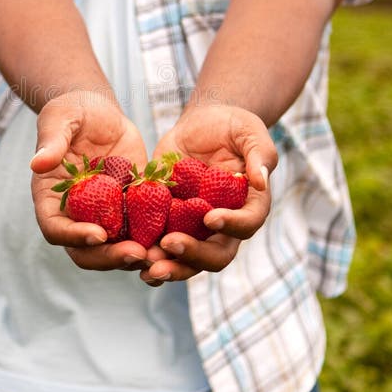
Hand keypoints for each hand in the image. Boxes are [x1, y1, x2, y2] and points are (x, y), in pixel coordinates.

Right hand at [30, 90, 150, 270]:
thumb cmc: (72, 111)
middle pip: (87, 251)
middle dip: (111, 256)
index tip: (98, 234)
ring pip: (117, 247)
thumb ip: (52, 140)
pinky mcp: (131, 208)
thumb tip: (39, 163)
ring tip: (162, 255)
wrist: (101, 111)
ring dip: (137, 256)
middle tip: (137, 254)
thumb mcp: (60, 118)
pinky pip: (143, 229)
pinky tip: (179, 237)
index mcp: (51, 199)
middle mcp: (76, 214)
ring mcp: (105, 215)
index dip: (74, 237)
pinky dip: (157, 237)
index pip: (56, 229)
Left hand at [141, 103, 277, 284]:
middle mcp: (225, 226)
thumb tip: (261, 181)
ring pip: (187, 260)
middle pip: (216, 254)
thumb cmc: (232, 126)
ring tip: (146, 264)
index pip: (247, 224)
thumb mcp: (249, 131)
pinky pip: (161, 246)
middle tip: (169, 245)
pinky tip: (130, 254)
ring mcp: (196, 228)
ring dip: (169, 266)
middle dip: (194, 255)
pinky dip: (148, 254)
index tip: (210, 217)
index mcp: (249, 206)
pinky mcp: (171, 222)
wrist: (201, 124)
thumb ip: (260, 154)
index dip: (232, 225)